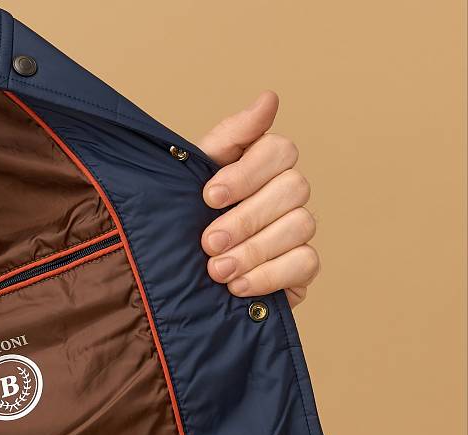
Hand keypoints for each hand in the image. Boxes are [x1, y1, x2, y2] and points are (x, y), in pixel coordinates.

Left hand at [198, 91, 318, 307]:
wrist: (178, 275)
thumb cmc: (188, 218)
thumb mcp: (195, 174)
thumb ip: (230, 136)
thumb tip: (270, 99)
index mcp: (264, 163)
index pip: (279, 150)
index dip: (246, 173)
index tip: (209, 197)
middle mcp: (288, 192)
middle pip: (293, 188)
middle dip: (246, 219)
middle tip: (209, 243)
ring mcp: (299, 228)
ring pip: (300, 225)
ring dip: (253, 250)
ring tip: (217, 270)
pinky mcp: (303, 266)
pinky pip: (305, 262)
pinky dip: (269, 275)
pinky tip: (238, 286)